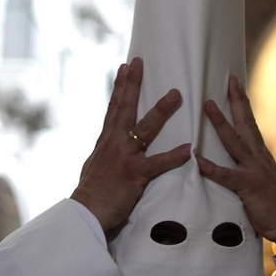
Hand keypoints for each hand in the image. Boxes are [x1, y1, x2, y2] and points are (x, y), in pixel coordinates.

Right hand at [71, 58, 191, 232]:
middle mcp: (114, 143)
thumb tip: (109, 144)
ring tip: (176, 95)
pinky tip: (188, 149)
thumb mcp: (95, 164)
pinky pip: (158, 163)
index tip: (125, 66)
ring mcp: (125, 156)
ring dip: (161, 110)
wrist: (86, 212)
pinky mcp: (135, 174)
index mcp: (106, 140)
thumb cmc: (92, 193)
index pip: (114, 107)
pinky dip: (174, 156)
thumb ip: (106, 151)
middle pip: (125, 107)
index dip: (120, 86)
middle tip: (140, 62)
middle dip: (133, 84)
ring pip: (145, 128)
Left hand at [199, 76, 275, 246]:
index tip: (235, 83)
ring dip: (220, 123)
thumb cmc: (275, 206)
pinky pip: (226, 175)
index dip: (242, 102)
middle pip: (245, 123)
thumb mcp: (263, 180)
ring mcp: (254, 170)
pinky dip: (211, 167)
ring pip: (234, 141)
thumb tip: (236, 159)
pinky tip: (197, 159)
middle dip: (236, 100)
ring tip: (207, 106)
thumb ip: (249, 167)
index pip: (250, 123)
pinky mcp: (248, 186)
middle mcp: (258, 157)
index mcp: (261, 155)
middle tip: (228, 80)